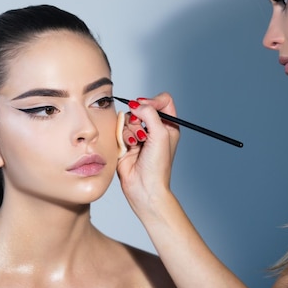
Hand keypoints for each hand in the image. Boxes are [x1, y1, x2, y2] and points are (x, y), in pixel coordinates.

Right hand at [116, 92, 179, 217]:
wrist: (143, 186)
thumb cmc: (158, 166)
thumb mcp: (161, 134)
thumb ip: (150, 113)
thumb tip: (136, 105)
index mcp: (168, 126)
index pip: (163, 101)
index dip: (153, 100)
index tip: (146, 106)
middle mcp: (154, 129)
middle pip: (142, 108)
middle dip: (138, 119)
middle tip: (141, 132)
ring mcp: (139, 135)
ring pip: (128, 118)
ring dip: (130, 130)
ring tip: (135, 144)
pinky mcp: (125, 142)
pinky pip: (119, 129)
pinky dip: (122, 137)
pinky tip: (128, 149)